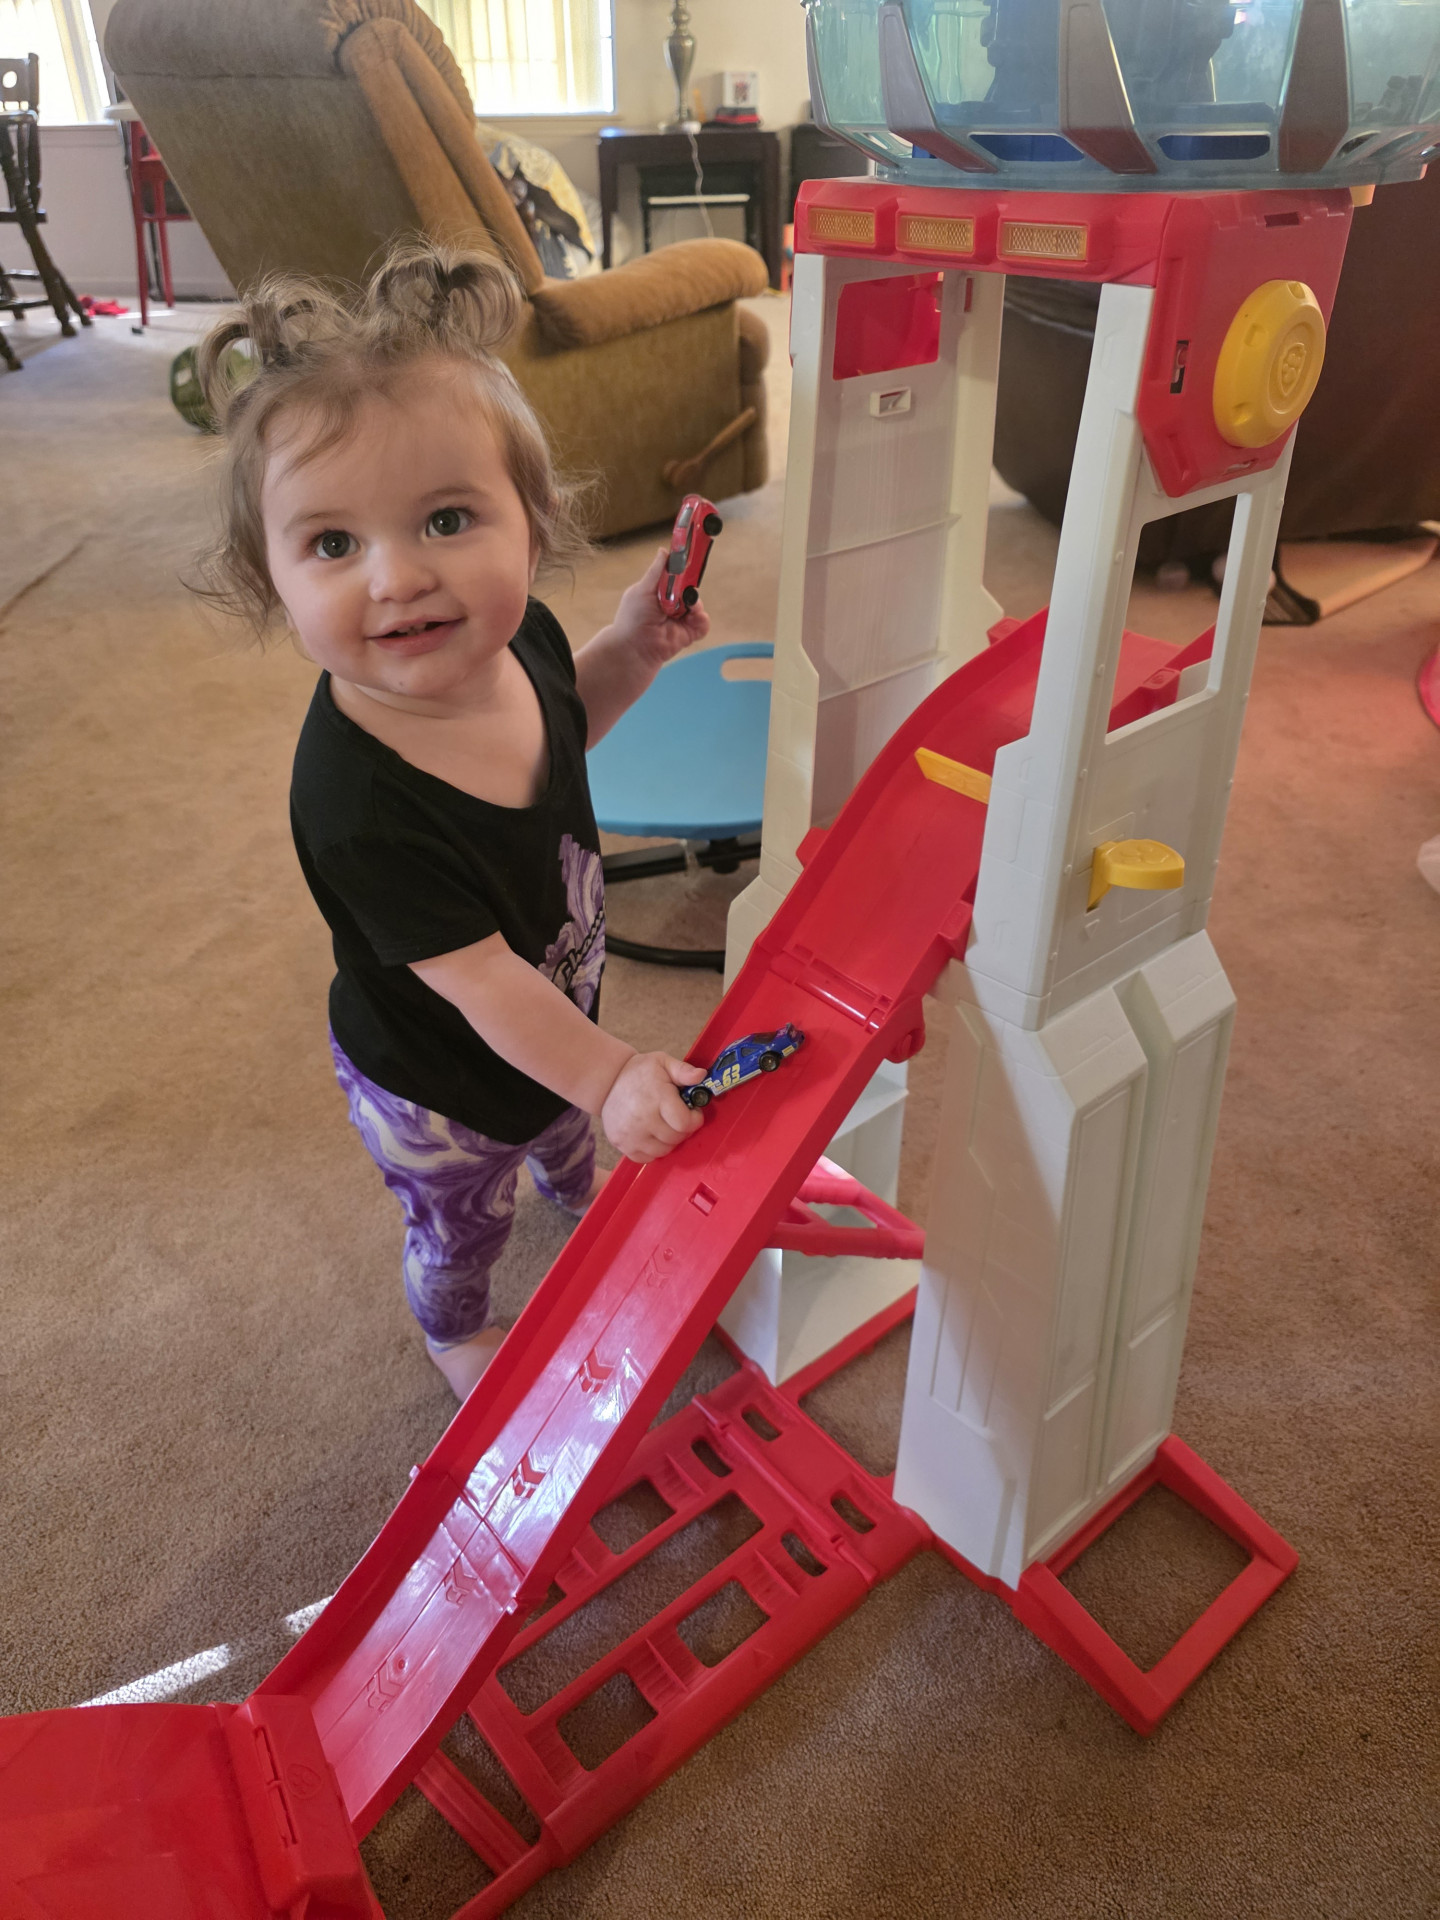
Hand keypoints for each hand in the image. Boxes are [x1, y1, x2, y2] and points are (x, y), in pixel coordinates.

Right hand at [599, 1051, 706, 1162]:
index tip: (692, 1111)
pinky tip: (652, 1134)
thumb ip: (684, 1070)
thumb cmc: (639, 1072)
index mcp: (656, 1098)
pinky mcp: (621, 1144)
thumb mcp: (663, 1062)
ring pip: (663, 1151)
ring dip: (669, 1141)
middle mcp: (642, 1119)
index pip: (685, 1123)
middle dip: (683, 1129)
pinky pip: (647, 1158)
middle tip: (677, 1117)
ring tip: (665, 1125)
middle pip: (676, 1138)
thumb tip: (701, 1075)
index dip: (694, 1119)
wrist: (608, 1081)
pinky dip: (653, 1150)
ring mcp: (630, 1134)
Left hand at [611, 548, 711, 671]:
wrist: (636, 647)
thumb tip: (664, 551)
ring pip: (697, 603)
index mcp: (661, 590)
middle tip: (682, 589)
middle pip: (690, 586)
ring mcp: (682, 617)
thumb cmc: (633, 617)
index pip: (677, 574)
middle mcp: (673, 602)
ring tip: (679, 609)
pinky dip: (699, 619)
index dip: (683, 568)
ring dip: (691, 604)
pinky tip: (688, 619)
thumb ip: (657, 571)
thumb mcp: (643, 588)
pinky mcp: (690, 631)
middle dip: (688, 586)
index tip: (690, 559)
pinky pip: (703, 621)